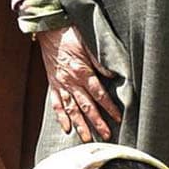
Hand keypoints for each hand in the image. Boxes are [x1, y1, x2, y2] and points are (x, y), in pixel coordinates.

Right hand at [39, 25, 118, 141]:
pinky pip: (56, 104)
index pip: (99, 95)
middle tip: (106, 136)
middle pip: (86, 106)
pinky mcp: (53, 84)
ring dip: (80, 125)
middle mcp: (71, 82)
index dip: (109, 108)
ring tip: (87, 138)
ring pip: (71, 109)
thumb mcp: (89, 44)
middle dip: (97, 122)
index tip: (118, 118)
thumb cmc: (71, 34)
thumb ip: (100, 62)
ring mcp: (61, 85)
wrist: (50, 29)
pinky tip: (66, 128)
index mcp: (82, 72)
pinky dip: (61, 117)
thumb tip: (112, 75)